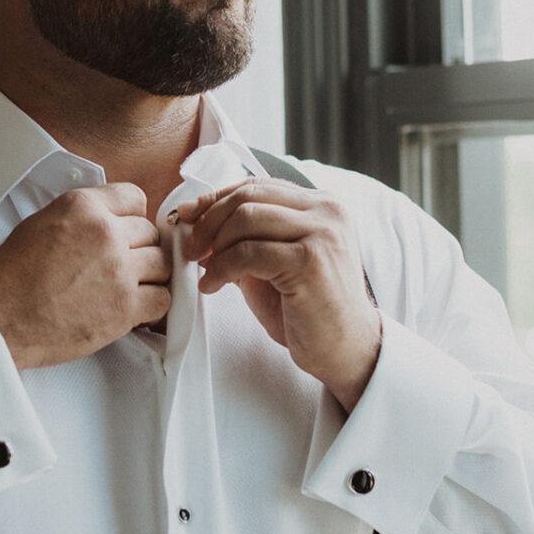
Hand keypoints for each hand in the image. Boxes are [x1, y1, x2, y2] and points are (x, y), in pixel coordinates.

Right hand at [0, 184, 171, 368]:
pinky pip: (163, 298)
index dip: (131, 218)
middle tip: (122, 266)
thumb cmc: (11, 277)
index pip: (135, 197)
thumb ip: (84, 217)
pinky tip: (134, 309)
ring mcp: (119, 270)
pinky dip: (153, 305)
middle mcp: (105, 232)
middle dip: (139, 249)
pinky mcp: (125, 306)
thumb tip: (112, 221)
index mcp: (83, 206)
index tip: (127, 233)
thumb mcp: (43, 223)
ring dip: (150, 276)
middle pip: (150, 233)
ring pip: (162, 264)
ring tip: (128, 288)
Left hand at [177, 178, 380, 410]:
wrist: (345, 349)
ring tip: (205, 272)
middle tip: (190, 249)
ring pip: (245, 219)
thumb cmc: (308, 309)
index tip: (188, 215)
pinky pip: (248, 252)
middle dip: (209, 220)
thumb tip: (197, 220)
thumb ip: (246, 237)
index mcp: (321, 205)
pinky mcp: (309, 261)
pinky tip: (213, 285)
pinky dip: (221, 268)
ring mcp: (321, 233)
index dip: (216, 198)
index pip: (258, 185)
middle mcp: (326, 211)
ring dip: (214, 247)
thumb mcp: (274, 263)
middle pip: (249, 196)